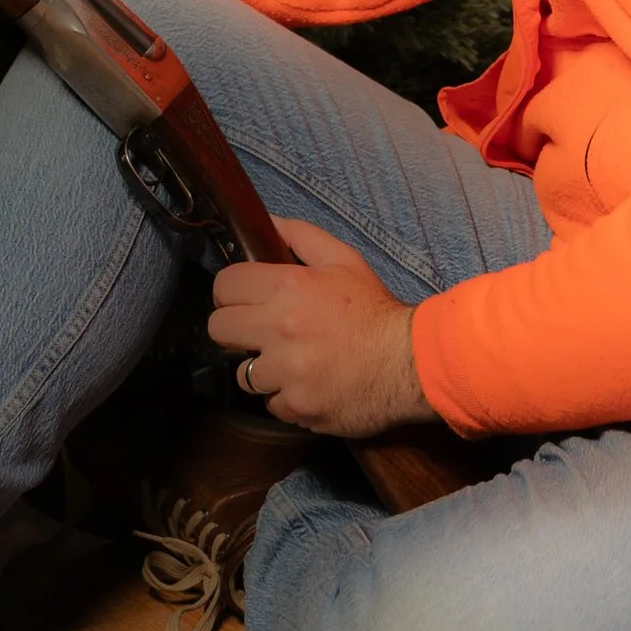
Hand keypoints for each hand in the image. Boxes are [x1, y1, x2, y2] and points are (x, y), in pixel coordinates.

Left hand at [207, 219, 432, 438]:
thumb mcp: (343, 260)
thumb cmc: (375, 310)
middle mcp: (280, 330)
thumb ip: (300, 236)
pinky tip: (309, 385)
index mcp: (287, 288)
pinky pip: (271, 404)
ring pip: (242, 373)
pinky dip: (286, 397)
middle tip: (260, 330)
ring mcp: (287, 373)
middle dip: (236, 327)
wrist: (411, 363)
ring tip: (291, 362)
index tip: (245, 298)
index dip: (232, 291)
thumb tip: (265, 222)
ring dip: (262, 369)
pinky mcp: (297, 407)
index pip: (223, 285)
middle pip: (218, 329)